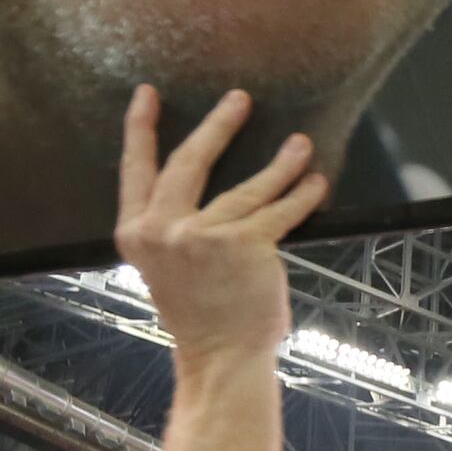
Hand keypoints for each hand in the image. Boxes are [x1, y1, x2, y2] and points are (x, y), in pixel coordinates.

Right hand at [115, 86, 327, 363]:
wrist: (220, 357)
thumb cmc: (199, 313)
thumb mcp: (163, 267)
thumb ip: (170, 228)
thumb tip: (201, 189)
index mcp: (137, 233)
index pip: (135, 169)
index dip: (140, 129)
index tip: (148, 93)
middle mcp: (164, 230)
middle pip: (190, 162)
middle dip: (218, 126)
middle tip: (240, 99)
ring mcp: (203, 236)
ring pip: (248, 187)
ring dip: (280, 163)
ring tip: (300, 144)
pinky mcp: (245, 245)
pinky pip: (280, 210)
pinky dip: (301, 194)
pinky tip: (315, 182)